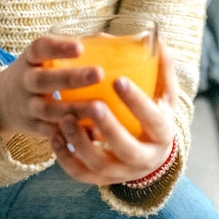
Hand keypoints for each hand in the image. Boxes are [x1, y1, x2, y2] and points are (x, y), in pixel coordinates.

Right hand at [0, 33, 103, 141]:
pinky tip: (94, 133)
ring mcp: (28, 106)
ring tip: (99, 107)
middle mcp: (26, 81)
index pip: (40, 48)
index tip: (80, 47)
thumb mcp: (44, 56)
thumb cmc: (38, 71)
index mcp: (31, 58)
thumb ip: (74, 48)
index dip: (59, 47)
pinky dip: (72, 134)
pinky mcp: (34, 128)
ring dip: (74, 110)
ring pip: (49, 110)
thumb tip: (118, 42)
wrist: (1, 102)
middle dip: (70, 78)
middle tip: (99, 73)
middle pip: (44, 80)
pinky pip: (52, 133)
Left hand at [48, 40, 179, 185]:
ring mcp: (123, 172)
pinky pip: (82, 174)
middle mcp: (145, 158)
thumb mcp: (164, 95)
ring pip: (100, 165)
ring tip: (65, 118)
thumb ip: (161, 69)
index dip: (137, 102)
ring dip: (81, 143)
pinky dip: (66, 159)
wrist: (151, 155)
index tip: (118, 80)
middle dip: (109, 127)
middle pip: (127, 148)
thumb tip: (156, 38)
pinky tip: (54, 137)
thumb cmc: (155, 115)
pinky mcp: (102, 180)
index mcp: (163, 134)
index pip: (153, 119)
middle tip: (92, 103)